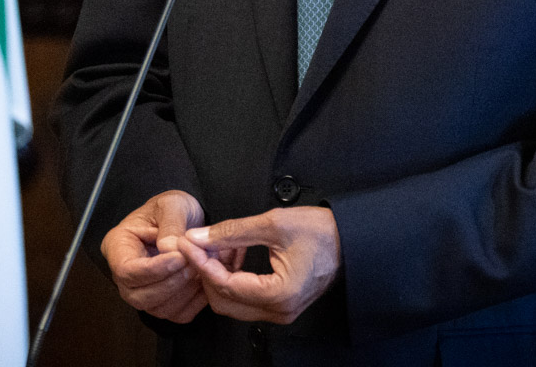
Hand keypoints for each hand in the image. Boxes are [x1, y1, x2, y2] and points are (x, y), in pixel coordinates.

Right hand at [100, 190, 222, 322]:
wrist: (186, 219)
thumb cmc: (173, 209)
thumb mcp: (172, 204)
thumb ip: (170, 224)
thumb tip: (169, 249)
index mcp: (118, 247)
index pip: (127, 270)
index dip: (153, 269)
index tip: (179, 258)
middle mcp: (126, 275)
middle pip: (138, 296)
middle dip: (169, 283)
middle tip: (193, 264)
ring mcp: (144, 291)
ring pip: (157, 309)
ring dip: (183, 292)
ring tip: (201, 269)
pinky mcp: (164, 301)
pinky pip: (176, 314)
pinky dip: (193, 302)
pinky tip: (204, 281)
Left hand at [176, 206, 341, 323]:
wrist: (350, 240)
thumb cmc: (321, 232)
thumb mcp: (273, 224)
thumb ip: (232, 232)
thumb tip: (198, 237)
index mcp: (279, 295)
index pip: (225, 285)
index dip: (201, 263)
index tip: (185, 243)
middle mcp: (279, 312)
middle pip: (223, 302)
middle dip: (206, 273)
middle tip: (197, 244)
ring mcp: (280, 312)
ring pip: (232, 304)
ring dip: (218, 277)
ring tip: (215, 246)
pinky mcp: (281, 305)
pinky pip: (246, 300)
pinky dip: (231, 280)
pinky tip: (230, 255)